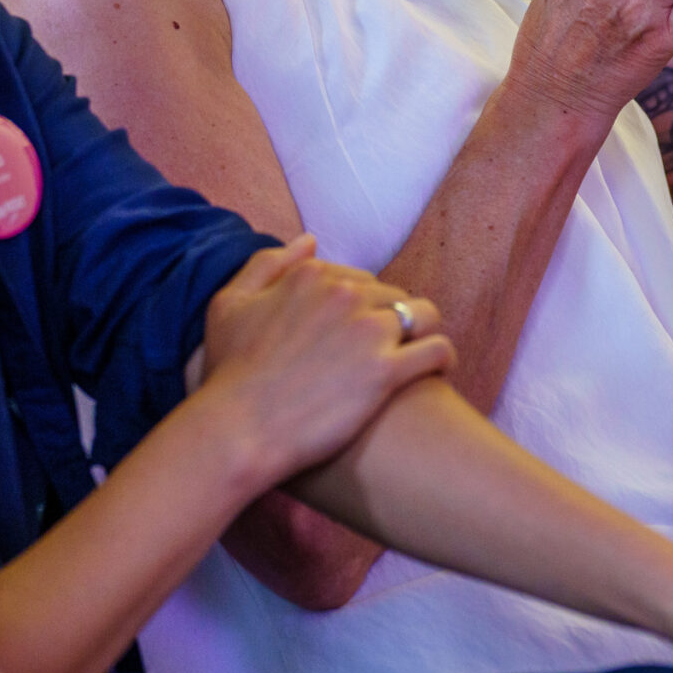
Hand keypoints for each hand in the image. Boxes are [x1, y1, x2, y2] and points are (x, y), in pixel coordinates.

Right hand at [198, 236, 453, 489]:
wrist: (238, 431)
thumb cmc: (229, 375)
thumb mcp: (229, 304)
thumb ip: (267, 264)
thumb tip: (308, 241)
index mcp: (311, 276)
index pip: (359, 277)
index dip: (363, 303)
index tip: (360, 328)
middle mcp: (344, 294)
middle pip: (393, 295)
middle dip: (394, 318)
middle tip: (390, 348)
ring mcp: (368, 331)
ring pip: (423, 316)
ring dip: (424, 332)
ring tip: (423, 355)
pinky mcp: (386, 372)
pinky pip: (437, 351)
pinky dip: (444, 358)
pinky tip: (439, 371)